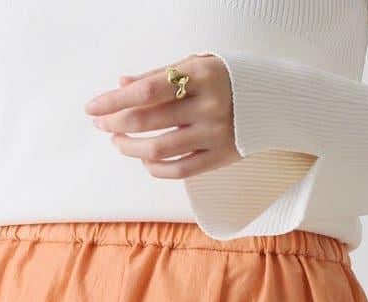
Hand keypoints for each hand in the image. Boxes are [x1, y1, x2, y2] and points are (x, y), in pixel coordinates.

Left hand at [84, 56, 240, 180]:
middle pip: (147, 120)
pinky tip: (145, 160)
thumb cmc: (227, 79)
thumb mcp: (195, 66)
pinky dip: (155, 167)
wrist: (274, 101)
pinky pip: (178, 170)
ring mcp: (214, 134)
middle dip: (116, 123)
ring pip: (158, 149)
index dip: (114, 100)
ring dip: (130, 148)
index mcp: (200, 75)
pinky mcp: (219, 158)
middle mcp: (207, 105)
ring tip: (119, 142)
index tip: (93, 107)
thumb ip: (158, 75)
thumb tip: (121, 84)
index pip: (145, 91)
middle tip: (102, 125)